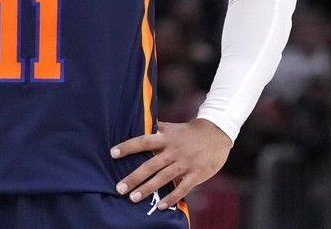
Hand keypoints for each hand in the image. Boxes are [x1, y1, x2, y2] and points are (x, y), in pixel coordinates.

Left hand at [110, 118, 232, 210]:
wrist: (217, 134)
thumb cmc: (189, 132)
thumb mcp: (172, 128)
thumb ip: (156, 129)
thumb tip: (137, 124)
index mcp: (166, 138)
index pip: (143, 141)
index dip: (128, 147)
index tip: (112, 153)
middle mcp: (173, 151)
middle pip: (150, 165)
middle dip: (134, 177)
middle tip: (119, 188)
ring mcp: (185, 163)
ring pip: (163, 178)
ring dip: (148, 189)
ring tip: (133, 198)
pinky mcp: (196, 175)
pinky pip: (182, 188)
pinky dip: (171, 198)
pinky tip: (160, 206)